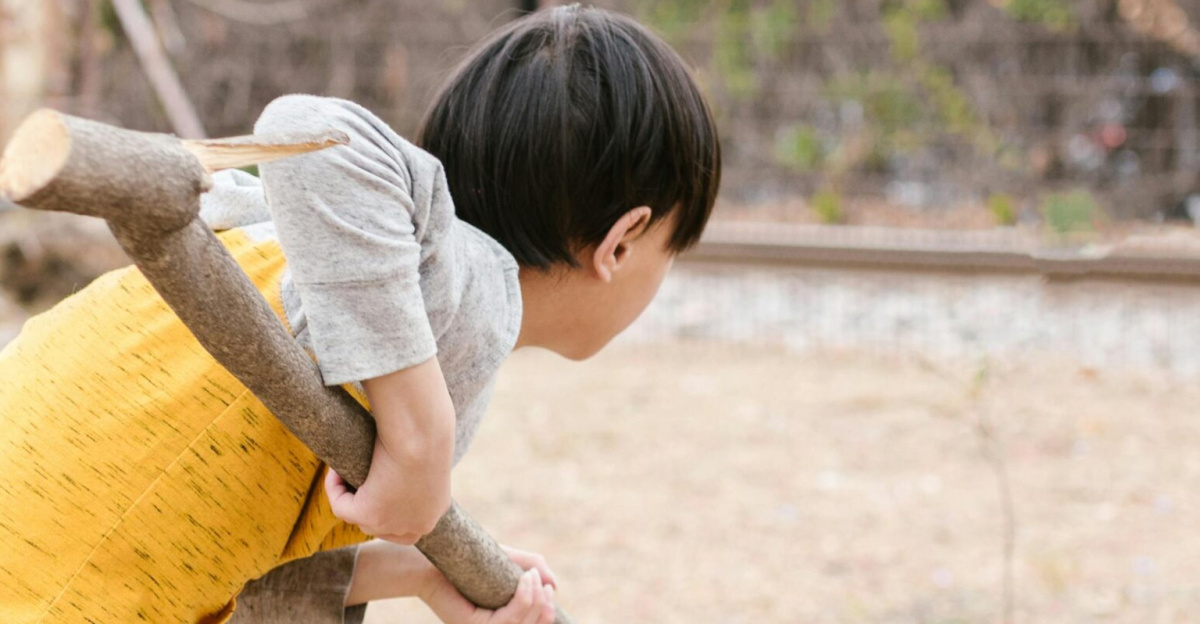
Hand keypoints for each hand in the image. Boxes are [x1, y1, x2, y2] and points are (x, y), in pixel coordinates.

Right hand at [324, 434, 450, 544]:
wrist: (420, 436)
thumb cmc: (427, 433)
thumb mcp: (427, 450)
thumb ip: (418, 460)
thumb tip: (398, 458)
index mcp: (437, 508)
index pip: (410, 519)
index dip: (391, 504)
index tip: (378, 481)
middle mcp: (418, 524)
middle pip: (386, 525)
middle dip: (370, 504)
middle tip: (359, 478)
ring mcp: (393, 525)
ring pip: (363, 519)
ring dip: (350, 497)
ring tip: (347, 471)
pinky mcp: (369, 516)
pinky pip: (342, 508)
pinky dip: (334, 488)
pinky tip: (335, 470)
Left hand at [422, 566, 556, 623]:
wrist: (441, 556)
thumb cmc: (473, 559)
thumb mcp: (510, 562)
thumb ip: (534, 568)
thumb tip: (554, 586)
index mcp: (501, 621)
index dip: (546, 614)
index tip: (549, 589)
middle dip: (542, 604)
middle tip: (539, 579)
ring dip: (533, 598)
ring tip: (531, 576)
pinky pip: (507, 619)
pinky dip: (522, 598)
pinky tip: (525, 579)